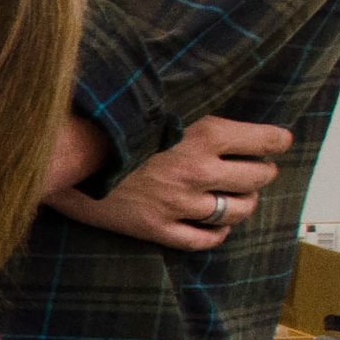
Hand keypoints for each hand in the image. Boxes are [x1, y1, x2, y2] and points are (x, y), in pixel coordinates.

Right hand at [47, 115, 293, 251]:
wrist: (59, 156)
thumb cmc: (105, 123)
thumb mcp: (152, 104)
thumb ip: (187, 107)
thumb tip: (213, 99)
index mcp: (199, 134)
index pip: (261, 140)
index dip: (276, 140)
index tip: (281, 140)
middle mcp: (196, 171)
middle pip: (257, 178)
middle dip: (261, 173)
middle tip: (257, 169)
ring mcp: (177, 204)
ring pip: (236, 212)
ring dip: (243, 204)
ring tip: (237, 198)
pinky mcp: (156, 228)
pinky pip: (204, 240)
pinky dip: (216, 234)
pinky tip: (214, 226)